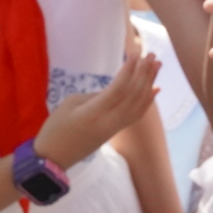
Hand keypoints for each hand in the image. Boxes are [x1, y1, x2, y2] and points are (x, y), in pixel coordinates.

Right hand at [33, 53, 160, 168]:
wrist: (54, 159)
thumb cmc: (56, 128)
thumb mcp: (70, 104)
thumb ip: (95, 95)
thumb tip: (115, 89)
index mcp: (94, 113)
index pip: (119, 89)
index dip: (129, 70)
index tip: (135, 53)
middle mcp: (110, 121)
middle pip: (133, 95)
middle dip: (144, 73)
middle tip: (151, 54)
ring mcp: (115, 128)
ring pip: (139, 104)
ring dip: (149, 82)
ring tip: (157, 64)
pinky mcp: (116, 131)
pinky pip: (137, 114)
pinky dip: (148, 100)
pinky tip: (155, 88)